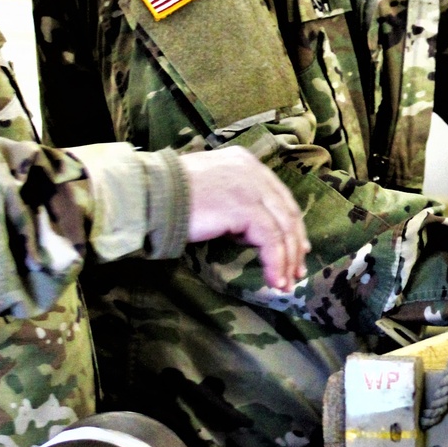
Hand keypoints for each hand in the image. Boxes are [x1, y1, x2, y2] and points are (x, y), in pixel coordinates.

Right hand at [179, 147, 308, 293]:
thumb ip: (232, 201)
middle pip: (287, 211)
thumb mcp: (210, 191)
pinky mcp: (245, 207)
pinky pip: (270, 240)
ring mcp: (251, 187)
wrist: (151, 195)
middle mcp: (252, 170)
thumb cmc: (169, 197)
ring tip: (284, 284)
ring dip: (287, 260)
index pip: (278, 196)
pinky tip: (273, 280)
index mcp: (245, 162)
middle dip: (295, 245)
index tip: (296, 249)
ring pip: (283, 228)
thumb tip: (246, 233)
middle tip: (296, 272)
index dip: (291, 225)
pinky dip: (275, 262)